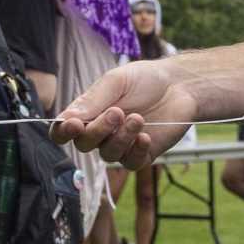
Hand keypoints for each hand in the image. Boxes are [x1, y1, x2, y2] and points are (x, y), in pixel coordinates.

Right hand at [52, 60, 198, 168]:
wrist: (181, 86)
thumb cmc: (145, 79)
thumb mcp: (116, 82)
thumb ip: (92, 101)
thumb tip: (64, 118)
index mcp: (89, 113)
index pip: (63, 131)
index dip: (62, 132)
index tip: (73, 124)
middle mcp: (101, 132)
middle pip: (84, 144)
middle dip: (98, 130)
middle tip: (117, 112)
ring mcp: (121, 145)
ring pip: (108, 155)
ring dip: (122, 138)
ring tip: (138, 118)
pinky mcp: (141, 154)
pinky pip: (131, 163)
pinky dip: (137, 150)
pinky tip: (146, 136)